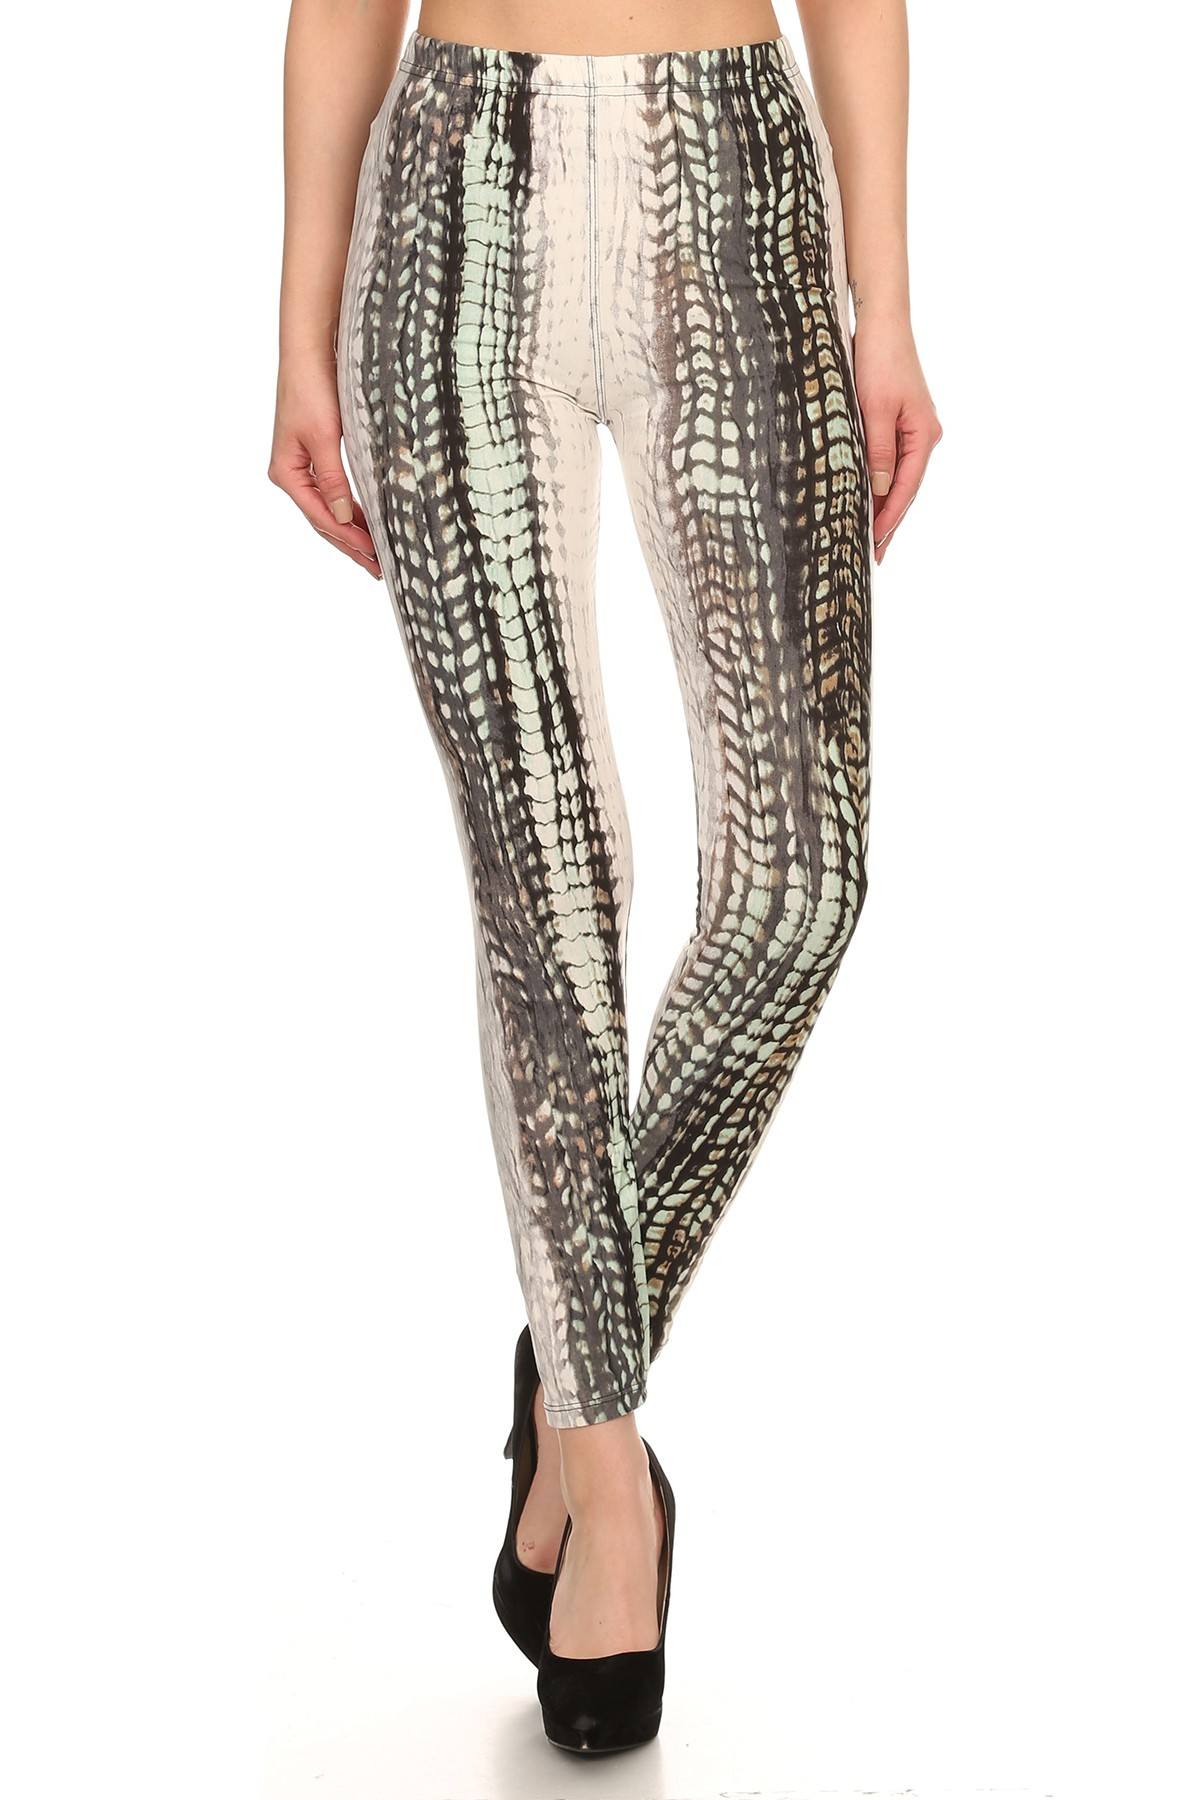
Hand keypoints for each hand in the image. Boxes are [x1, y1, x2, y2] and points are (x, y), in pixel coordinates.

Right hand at [269, 354, 379, 578]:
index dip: (349, 539)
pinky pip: (334, 493)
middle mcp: (292, 474)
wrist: (310, 352)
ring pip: (329, 509)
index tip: (375, 557)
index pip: (322, 518)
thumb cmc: (312, 389)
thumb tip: (345, 517)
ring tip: (375, 554)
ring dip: (352, 531)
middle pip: (324, 520)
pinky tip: (366, 522)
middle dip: (351, 544)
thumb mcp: (324, 438)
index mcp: (287, 474)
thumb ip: (334, 480)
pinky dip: (351, 510)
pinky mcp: (317, 456)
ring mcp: (303, 467)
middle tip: (379, 569)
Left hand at [852, 313, 941, 564]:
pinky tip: (868, 496)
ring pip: (898, 476)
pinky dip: (880, 481)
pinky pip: (890, 460)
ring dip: (884, 504)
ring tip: (869, 535)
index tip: (874, 546)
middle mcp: (923, 435)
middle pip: (905, 488)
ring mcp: (912, 428)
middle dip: (889, 520)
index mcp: (924, 435)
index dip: (889, 519)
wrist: (882, 323)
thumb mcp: (875, 409)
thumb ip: (877, 451)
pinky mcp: (899, 420)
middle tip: (873, 555)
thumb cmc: (880, 360)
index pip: (905, 489)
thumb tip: (880, 489)